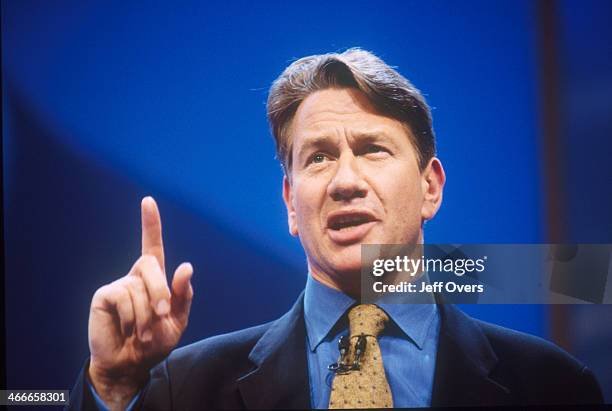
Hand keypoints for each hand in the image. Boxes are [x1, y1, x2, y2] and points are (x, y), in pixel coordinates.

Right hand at [87, 197, 192, 408]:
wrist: (131, 365)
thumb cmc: (154, 343)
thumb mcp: (177, 321)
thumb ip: (183, 295)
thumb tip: (186, 266)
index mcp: (155, 279)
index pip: (153, 246)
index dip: (150, 224)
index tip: (148, 200)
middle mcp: (136, 277)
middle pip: (152, 265)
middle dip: (161, 291)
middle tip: (162, 314)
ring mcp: (119, 284)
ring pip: (139, 287)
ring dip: (146, 315)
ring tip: (142, 332)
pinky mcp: (104, 295)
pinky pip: (123, 297)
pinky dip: (131, 317)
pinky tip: (126, 329)